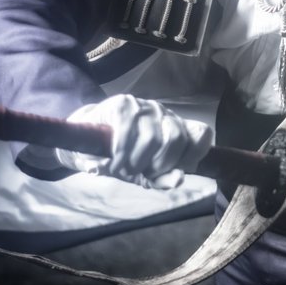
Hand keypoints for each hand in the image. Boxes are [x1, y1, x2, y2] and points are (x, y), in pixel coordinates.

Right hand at [56, 93, 212, 189]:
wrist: (83, 141)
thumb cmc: (119, 158)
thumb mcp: (142, 173)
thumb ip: (162, 179)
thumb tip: (178, 179)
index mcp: (176, 127)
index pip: (201, 134)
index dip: (193, 155)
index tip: (174, 171)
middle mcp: (164, 113)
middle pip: (177, 137)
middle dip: (160, 164)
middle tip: (142, 174)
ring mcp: (144, 106)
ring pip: (152, 138)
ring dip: (136, 162)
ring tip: (124, 170)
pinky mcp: (123, 105)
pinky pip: (128, 133)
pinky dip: (121, 155)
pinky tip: (113, 163)